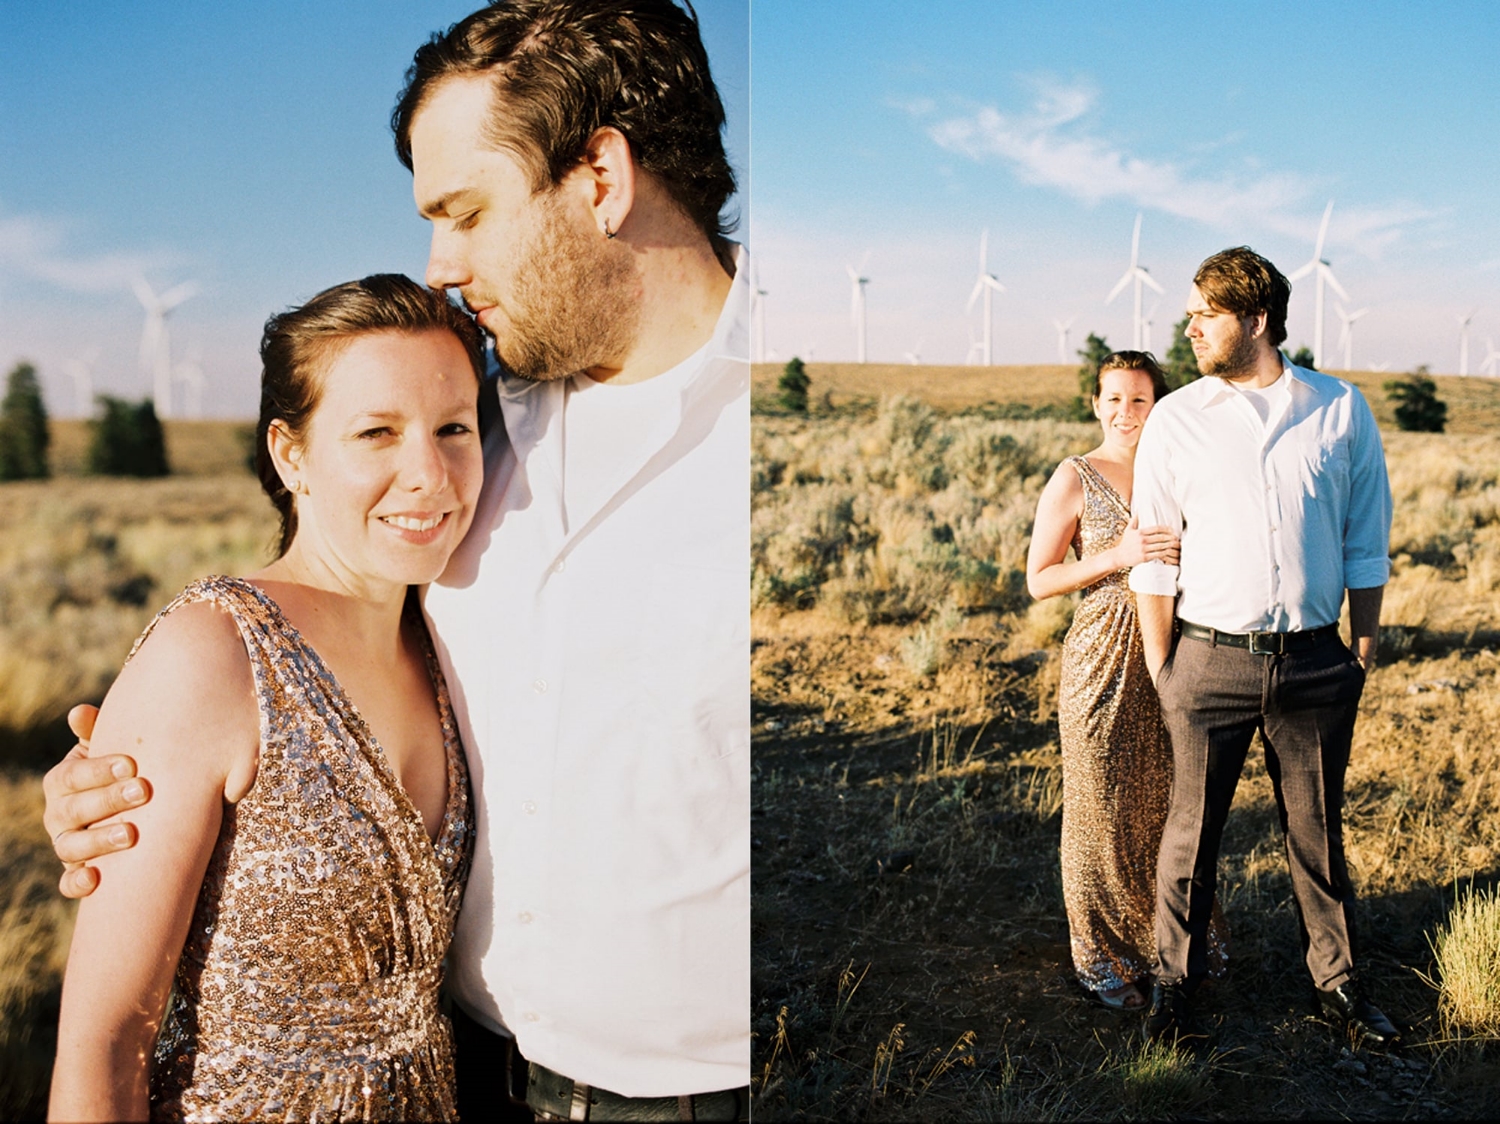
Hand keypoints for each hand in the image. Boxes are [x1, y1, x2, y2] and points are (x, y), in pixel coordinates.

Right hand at [41, 704, 149, 898]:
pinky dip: (77, 884)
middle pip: (73, 810)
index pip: (71, 775)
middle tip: (142, 791)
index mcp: (62, 781)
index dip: (97, 770)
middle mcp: (58, 814)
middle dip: (107, 800)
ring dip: (98, 842)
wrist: (138, 805)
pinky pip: (69, 883)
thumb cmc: (126, 769)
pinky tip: (95, 879)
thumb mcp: (114, 747)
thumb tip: (80, 712)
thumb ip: (99, 731)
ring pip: (70, 847)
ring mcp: (66, 845)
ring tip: (131, 834)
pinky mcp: (77, 872)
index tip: (131, 764)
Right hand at [1114, 516, 1180, 567]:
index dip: (1166, 529)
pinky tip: (1169, 552)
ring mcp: (1144, 549)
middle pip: (1160, 537)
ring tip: (1175, 544)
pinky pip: (1158, 554)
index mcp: (1140, 532)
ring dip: (1169, 545)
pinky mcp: (1144, 557)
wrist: (1119, 556)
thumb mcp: (1128, 530)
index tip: (1172, 530)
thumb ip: (1134, 520)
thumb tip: (1138, 510)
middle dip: (1170, 537)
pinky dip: (1165, 553)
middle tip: (1176, 537)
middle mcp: (1142, 540)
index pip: (1156, 528)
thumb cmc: (1125, 543)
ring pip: (1161, 546)